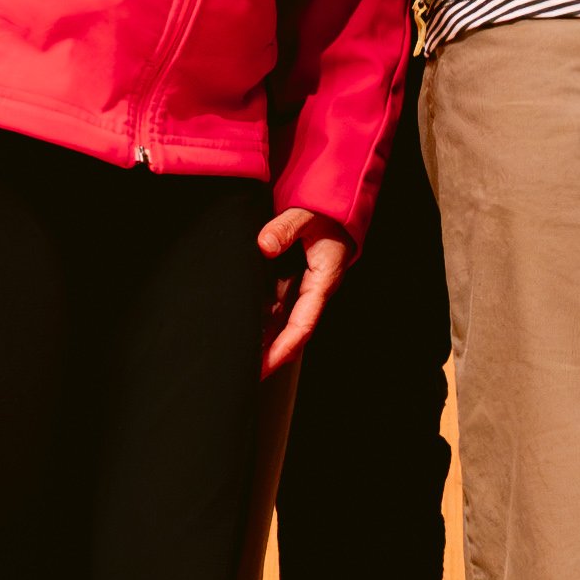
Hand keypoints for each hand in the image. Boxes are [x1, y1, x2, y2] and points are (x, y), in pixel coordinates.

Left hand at [257, 206, 352, 370]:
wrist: (341, 206)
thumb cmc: (328, 213)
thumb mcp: (308, 215)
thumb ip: (286, 228)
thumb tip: (265, 245)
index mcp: (322, 282)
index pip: (301, 326)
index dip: (282, 350)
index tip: (263, 367)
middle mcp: (313, 291)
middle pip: (290, 332)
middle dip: (270, 354)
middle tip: (242, 373)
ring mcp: (303, 287)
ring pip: (282, 321)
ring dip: (264, 339)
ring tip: (238, 355)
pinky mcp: (295, 280)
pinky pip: (277, 305)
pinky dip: (262, 319)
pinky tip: (243, 326)